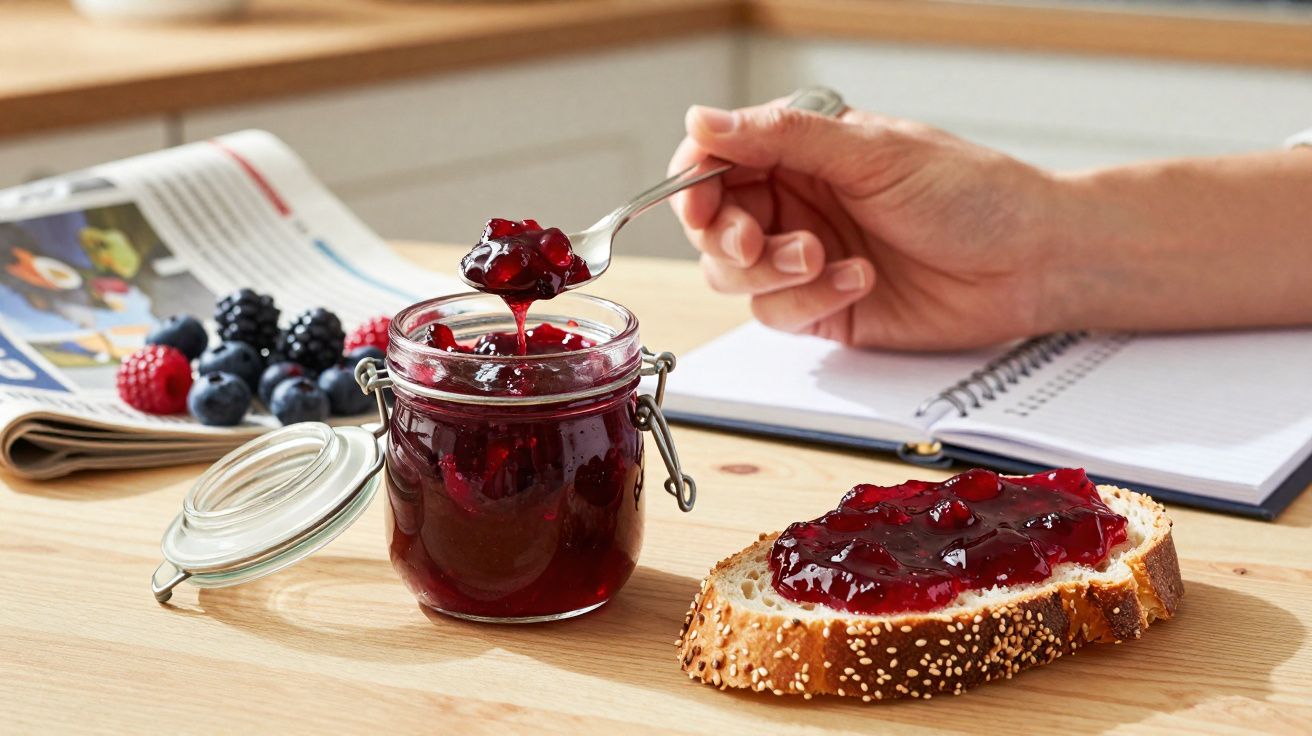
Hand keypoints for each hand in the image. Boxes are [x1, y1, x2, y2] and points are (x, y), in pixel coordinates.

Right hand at [669, 98, 1062, 350]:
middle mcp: (796, 202)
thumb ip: (782, 137)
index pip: (717, 160)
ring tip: (822, 257)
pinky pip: (776, 313)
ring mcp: (804, 258)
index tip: (697, 200)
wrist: (1029, 263)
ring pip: (734, 274)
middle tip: (757, 239)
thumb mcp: (873, 152)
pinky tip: (859, 279)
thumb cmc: (971, 193)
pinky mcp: (821, 307)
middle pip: (713, 224)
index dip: (695, 181)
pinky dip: (809, 299)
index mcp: (802, 151)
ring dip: (770, 271)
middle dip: (727, 235)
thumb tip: (703, 120)